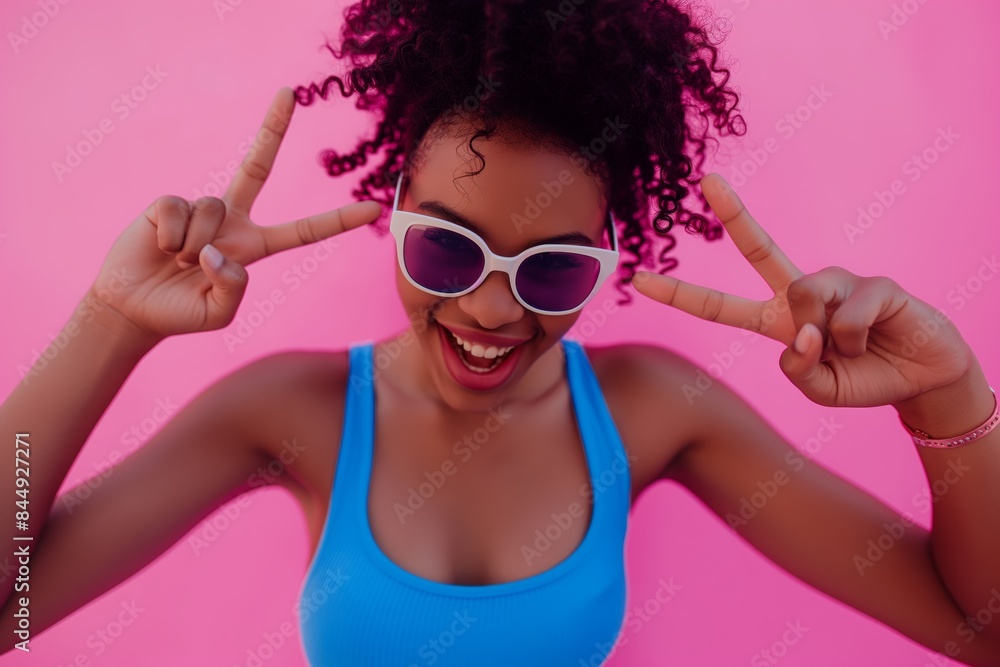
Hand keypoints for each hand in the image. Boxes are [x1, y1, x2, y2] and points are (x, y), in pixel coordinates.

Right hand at [88, 87, 381, 341]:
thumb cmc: (180, 313)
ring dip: (194, 245)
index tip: (373, 209)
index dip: (337, 221)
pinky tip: (160, 248)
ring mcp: (200, 208)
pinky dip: (170, 238)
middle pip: (257, 165)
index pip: (304, 231)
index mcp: (254, 247)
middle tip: (289, 90)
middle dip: (272, 127)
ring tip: (178, 262)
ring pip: (211, 208)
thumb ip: (232, 287)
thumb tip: (220, 249)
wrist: (131, 308)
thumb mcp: (218, 314)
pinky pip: (178, 210)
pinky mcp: (167, 204)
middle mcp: (232, 220)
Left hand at [631, 174, 973, 407]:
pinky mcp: (874, 282)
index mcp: (777, 320)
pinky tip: (875, 337)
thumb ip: (798, 370)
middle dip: (734, 213)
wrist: (921, 380)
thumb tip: (802, 330)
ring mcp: (837, 283)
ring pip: (806, 296)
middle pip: (760, 248)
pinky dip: (856, 338)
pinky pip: (847, 313)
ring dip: (826, 337)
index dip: (680, 294)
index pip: (719, 308)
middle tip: (706, 180)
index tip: (639, 279)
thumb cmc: (863, 379)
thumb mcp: (819, 390)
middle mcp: (801, 293)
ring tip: (853, 348)